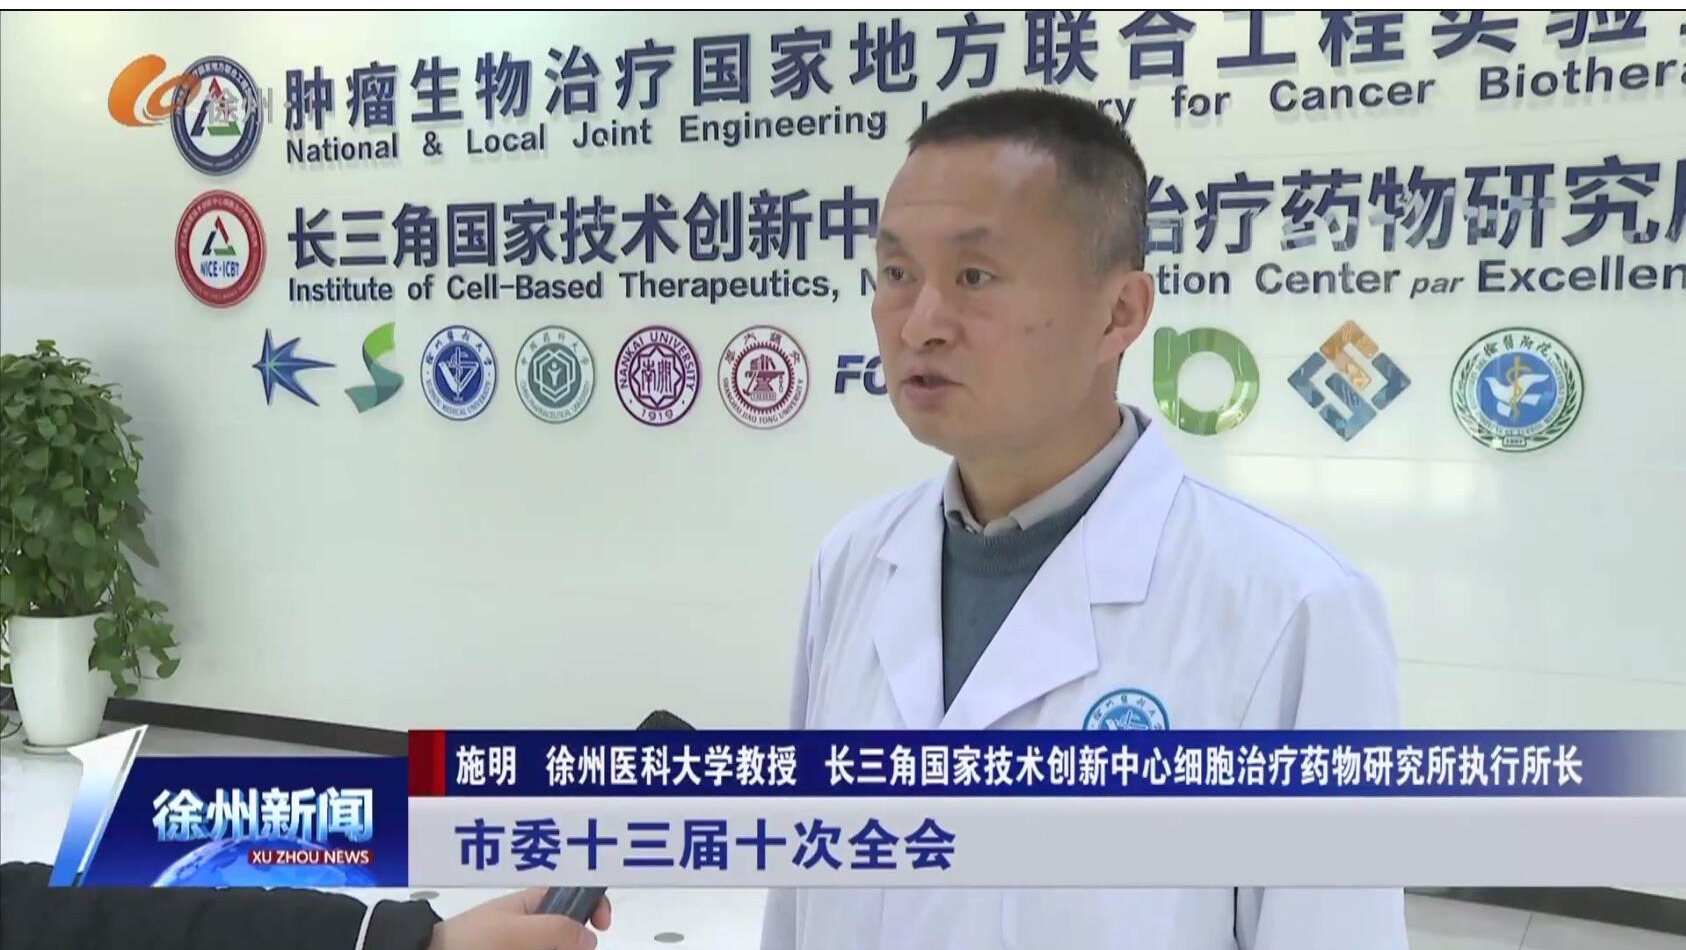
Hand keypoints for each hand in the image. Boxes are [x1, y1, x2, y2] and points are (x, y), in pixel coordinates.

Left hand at [428, 888, 611, 949]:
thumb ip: (555, 930)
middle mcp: (528, 925)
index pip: (573, 895)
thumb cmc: (470, 940)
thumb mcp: (515, 930)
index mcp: (531, 903)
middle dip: (575, 944)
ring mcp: (519, 945)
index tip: (603, 925)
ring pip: (554, 948)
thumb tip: (591, 938)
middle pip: (567, 933)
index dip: (592, 904)